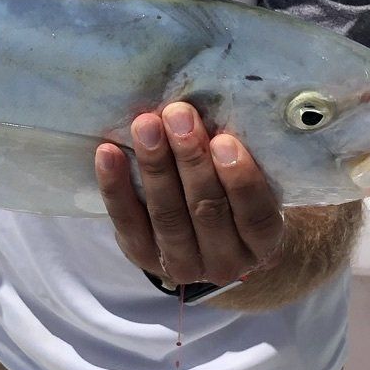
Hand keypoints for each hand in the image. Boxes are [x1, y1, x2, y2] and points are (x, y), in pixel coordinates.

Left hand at [95, 102, 284, 287]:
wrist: (209, 247)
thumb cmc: (235, 198)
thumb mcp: (251, 186)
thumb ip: (236, 159)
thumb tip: (214, 105)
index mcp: (261, 244)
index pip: (256, 217)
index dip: (241, 180)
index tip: (225, 141)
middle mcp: (225, 263)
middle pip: (207, 211)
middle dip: (191, 160)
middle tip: (179, 116)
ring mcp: (182, 265)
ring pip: (167, 216)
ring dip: (155, 167)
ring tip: (146, 126)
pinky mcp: (143, 256)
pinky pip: (128, 223)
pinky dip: (116, 187)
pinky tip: (108, 153)